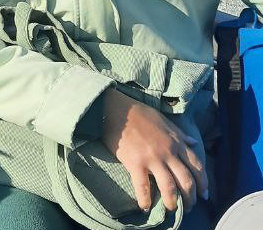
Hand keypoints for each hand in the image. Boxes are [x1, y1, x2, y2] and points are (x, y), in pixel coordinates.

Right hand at [100, 88, 207, 212]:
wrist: (116, 109)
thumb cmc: (139, 113)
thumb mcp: (164, 121)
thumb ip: (180, 134)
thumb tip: (193, 142)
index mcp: (177, 142)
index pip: (197, 167)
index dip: (203, 184)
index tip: (204, 195)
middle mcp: (169, 153)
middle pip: (186, 181)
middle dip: (190, 198)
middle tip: (188, 207)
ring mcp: (152, 159)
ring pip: (169, 188)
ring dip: (173, 203)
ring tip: (172, 210)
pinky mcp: (135, 163)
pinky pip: (143, 187)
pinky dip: (145, 200)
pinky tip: (145, 207)